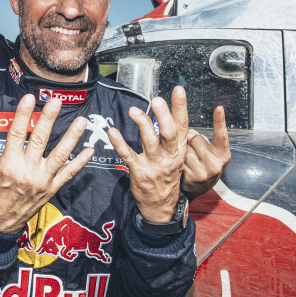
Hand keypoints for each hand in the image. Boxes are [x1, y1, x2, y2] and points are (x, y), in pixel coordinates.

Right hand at [0, 94, 91, 233]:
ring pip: (59, 155)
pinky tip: (90, 149)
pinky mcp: (51, 189)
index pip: (16, 134)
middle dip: (48, 119)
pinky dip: (80, 162)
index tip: (29, 98)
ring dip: (71, 138)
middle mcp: (26, 172)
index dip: (23, 115)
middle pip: (39, 140)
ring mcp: (42, 181)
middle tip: (56, 101)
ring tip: (81, 121)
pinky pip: (68, 174)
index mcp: (8, 164)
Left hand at [109, 86, 187, 222]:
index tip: (178, 90)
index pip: (182, 125)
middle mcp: (169, 156)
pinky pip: (128, 156)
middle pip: (169, 132)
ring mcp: (154, 165)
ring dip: (141, 124)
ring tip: (133, 110)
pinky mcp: (139, 172)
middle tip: (156, 100)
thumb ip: (172, 137)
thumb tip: (166, 112)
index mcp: (179, 150)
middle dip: (163, 115)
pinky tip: (112, 132)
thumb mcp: (176, 157)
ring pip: (150, 141)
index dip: (180, 107)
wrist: (161, 206)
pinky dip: (120, 143)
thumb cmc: (167, 175)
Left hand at [182, 106, 230, 198]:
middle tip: (192, 148)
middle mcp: (215, 165)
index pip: (222, 136)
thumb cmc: (204, 163)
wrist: (199, 188)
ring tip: (186, 156)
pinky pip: (177, 157)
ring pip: (184, 147)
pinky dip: (175, 156)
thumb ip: (202, 139)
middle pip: (195, 138)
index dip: (220, 121)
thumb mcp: (211, 152)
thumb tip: (185, 131)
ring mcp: (202, 173)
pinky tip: (179, 163)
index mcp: (223, 156)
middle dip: (190, 138)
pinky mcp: (189, 178)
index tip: (219, 108)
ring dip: (181, 147)